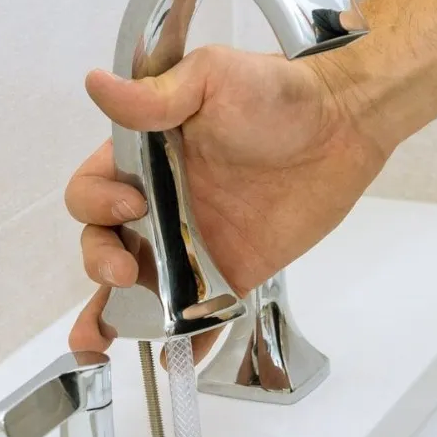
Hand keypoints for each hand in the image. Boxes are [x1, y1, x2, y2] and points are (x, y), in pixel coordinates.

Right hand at [64, 43, 390, 355]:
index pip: (92, 190)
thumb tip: (98, 84)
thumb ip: (156, 96)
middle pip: (103, 242)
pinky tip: (173, 359)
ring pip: (138, 286)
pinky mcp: (231, 272)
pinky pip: (200, 314)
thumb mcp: (212, 76)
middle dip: (100, 261)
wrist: (343, 122)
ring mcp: (191, 243)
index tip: (131, 205)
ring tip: (98, 340)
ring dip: (115, 315)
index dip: (97, 204)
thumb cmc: (277, 91)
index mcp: (144, 156)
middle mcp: (159, 203)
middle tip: (125, 269)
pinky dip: (185, 342)